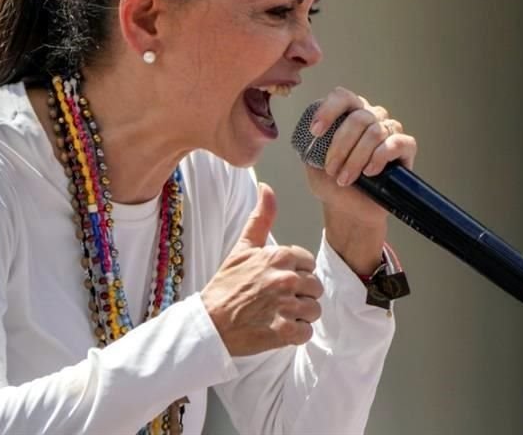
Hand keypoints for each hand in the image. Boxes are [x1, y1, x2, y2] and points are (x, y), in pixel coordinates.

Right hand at [201, 183, 323, 356]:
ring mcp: (285, 306)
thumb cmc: (225, 285)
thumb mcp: (243, 247)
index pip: (308, 263)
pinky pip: (306, 332)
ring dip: (299, 316)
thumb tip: (267, 187)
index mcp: (279, 256)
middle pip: (314, 287)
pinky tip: (278, 329)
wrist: (208, 323)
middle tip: (276, 301)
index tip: (277, 282)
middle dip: (300, 295)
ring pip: (314, 310)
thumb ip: (261, 217)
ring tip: (277, 315)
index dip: (295, 274)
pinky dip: (295, 334)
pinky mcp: (283, 332)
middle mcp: (285, 278)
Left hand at [305, 87, 417, 227]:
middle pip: (358, 118)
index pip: (342, 97)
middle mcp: (371, 116)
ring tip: (345, 178)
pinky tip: (370, 172)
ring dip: (356, 158)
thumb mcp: (312, 163)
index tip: (315, 132)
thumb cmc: (332, 183)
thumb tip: (305, 134)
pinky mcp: (406, 147)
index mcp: (349, 113)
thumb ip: (308, 145)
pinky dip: (380, 158)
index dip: (328, 110)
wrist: (351, 209)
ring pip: (375, 132)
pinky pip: (396, 143)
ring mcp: (390, 130)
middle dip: (341, 146)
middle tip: (331, 170)